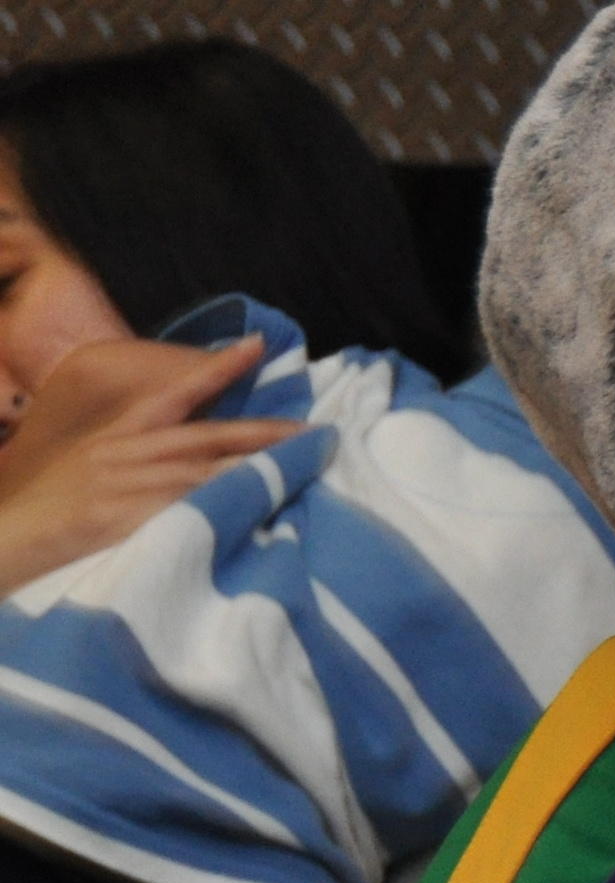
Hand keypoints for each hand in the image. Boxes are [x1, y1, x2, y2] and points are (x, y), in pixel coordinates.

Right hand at [0, 335, 291, 597]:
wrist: (9, 538)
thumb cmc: (56, 508)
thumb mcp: (94, 468)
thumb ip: (140, 457)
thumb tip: (192, 456)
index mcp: (120, 435)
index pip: (175, 393)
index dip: (217, 368)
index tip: (257, 345)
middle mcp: (129, 452)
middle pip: (210, 435)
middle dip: (266, 433)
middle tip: (316, 429)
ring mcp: (131, 485)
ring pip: (210, 471)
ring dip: (262, 470)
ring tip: (308, 467)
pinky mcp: (131, 518)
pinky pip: (192, 510)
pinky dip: (228, 507)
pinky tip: (266, 508)